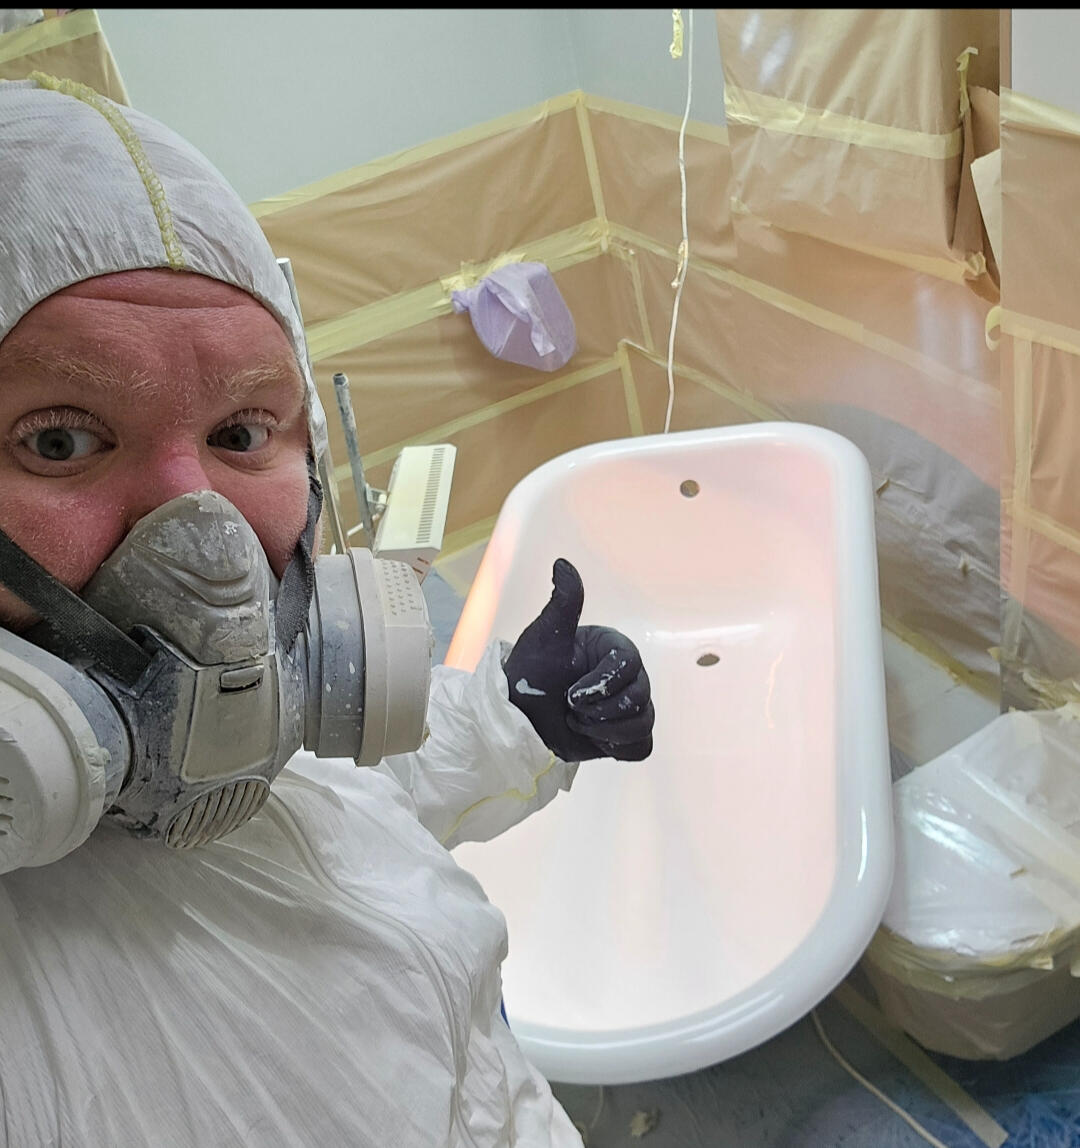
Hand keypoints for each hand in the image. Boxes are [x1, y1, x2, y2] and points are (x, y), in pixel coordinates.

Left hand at [502, 558, 653, 761]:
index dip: (601, 684)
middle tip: (570, 709)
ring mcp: (627, 707)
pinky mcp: (624, 736)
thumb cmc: (528, 677)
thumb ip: (563, 604)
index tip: (571, 693)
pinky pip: (641, 746)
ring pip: (643, 723)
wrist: (517, 722)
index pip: (630, 665)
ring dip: (603, 730)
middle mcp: (626, 676)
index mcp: (612, 649)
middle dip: (598, 710)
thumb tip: (563, 563)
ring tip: (576, 723)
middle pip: (639, 697)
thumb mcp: (544, 638)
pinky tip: (594, 739)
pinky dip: (617, 747)